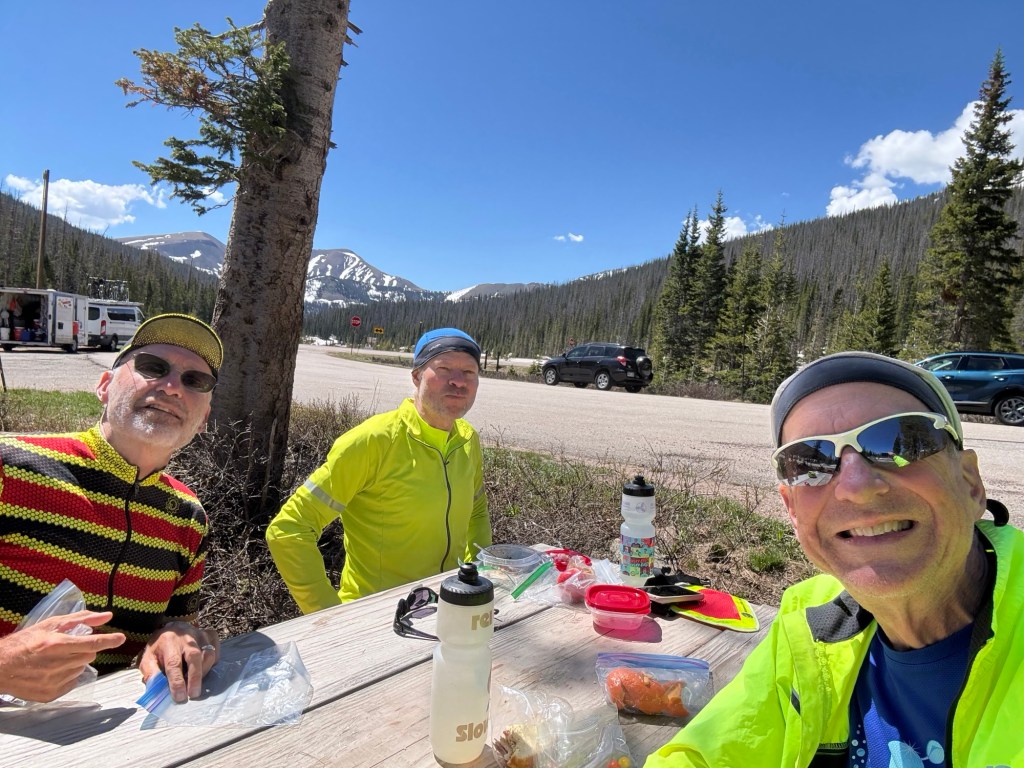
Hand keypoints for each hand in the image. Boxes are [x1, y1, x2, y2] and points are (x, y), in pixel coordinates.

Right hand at [0, 611, 124, 702]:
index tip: (121, 638)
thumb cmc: (25, 642)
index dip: (108, 640)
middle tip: (68, 647)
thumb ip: (81, 619)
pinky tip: (53, 671)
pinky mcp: (50, 695)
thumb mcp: (50, 625)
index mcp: (55, 644)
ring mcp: (53, 682)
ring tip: (56, 659)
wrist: (0, 667)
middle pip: (88, 656)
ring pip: (81, 669)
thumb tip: (107, 616)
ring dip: (75, 662)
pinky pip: (72, 683)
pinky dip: (68, 676)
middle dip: (84, 650)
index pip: (91, 644)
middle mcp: (56, 664)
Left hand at [139, 622, 219, 702]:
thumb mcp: (148, 659)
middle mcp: (186, 637)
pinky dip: (212, 663)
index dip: (177, 681)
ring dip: (203, 672)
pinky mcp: (211, 636)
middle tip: (193, 694)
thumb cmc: (160, 647)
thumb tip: (156, 690)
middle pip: (194, 657)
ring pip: (208, 655)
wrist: (172, 628)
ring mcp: (201, 635)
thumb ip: (151, 674)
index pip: (174, 663)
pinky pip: (216, 652)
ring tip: (195, 683)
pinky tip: (203, 670)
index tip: (179, 696)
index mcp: (168, 642)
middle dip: (195, 677)